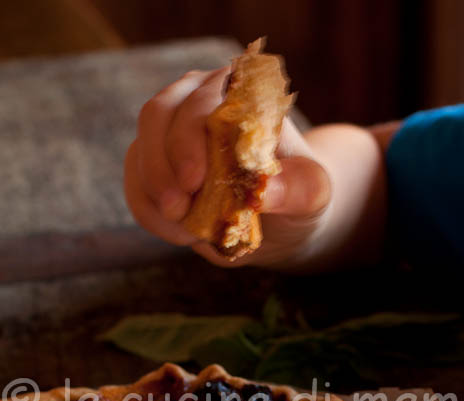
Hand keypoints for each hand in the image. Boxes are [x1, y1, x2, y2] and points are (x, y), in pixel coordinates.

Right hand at [124, 67, 331, 267]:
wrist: (283, 218)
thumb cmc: (299, 193)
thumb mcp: (314, 193)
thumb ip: (297, 188)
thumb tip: (264, 193)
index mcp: (238, 92)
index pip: (202, 97)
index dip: (190, 135)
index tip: (194, 180)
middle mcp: (197, 101)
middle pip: (158, 114)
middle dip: (162, 164)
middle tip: (178, 208)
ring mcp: (170, 135)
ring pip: (140, 150)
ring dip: (153, 192)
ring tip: (185, 227)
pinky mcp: (154, 169)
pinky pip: (137, 187)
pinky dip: (150, 213)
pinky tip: (180, 233)